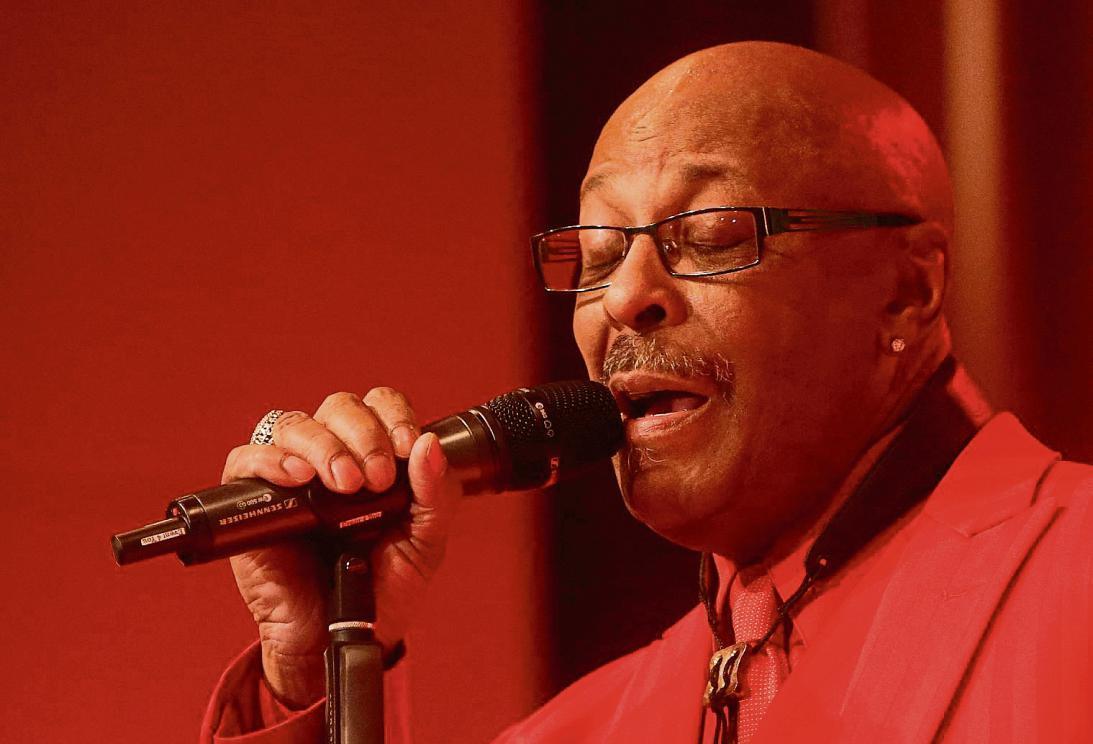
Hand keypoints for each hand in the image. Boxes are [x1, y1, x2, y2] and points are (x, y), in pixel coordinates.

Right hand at [221, 388, 461, 707]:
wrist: (341, 639)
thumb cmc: (383, 589)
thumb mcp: (425, 544)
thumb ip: (436, 496)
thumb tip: (430, 445)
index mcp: (376, 456)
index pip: (380, 405)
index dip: (394, 416)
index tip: (407, 449)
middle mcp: (332, 457)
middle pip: (339, 407)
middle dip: (363, 434)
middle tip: (376, 479)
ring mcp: (290, 476)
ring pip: (295, 425)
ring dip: (324, 445)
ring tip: (344, 484)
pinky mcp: (253, 502)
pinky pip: (246, 460)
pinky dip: (271, 460)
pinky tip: (298, 478)